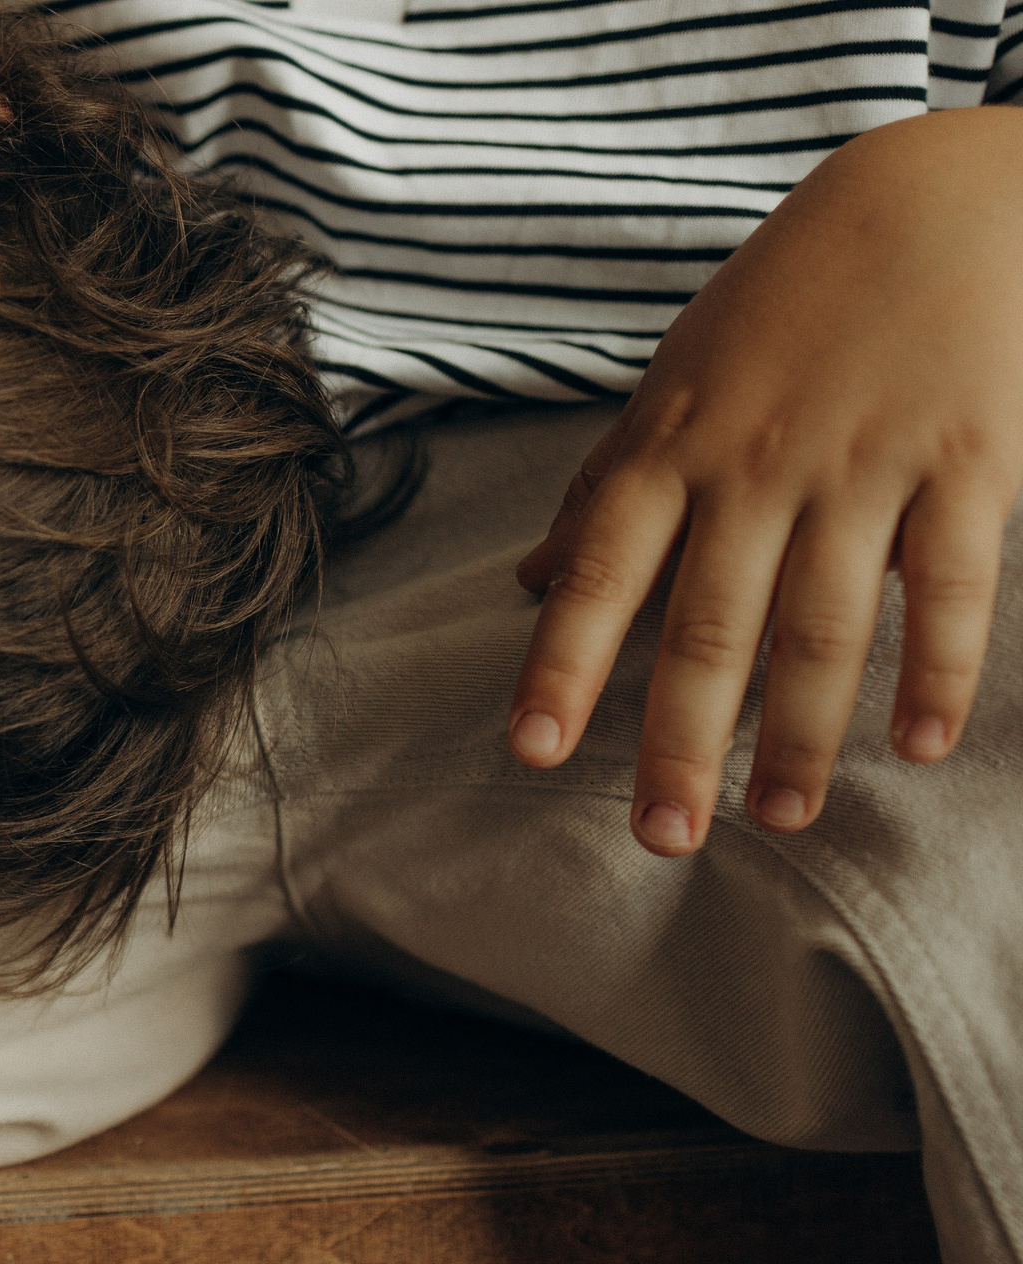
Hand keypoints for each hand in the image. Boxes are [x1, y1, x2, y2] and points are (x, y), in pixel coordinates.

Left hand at [507, 106, 1022, 855]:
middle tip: (662, 836)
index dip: (563, 666)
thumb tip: (526, 583)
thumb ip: (604, 489)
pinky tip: (917, 743)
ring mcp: (862, 464)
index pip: (599, 573)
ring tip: (779, 818)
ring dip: (801, 732)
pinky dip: (936, 669)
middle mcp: (756, 465)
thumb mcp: (676, 383)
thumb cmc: (786, 303)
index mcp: (674, 447)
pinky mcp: (968, 459)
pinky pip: (947, 582)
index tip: (535, 751)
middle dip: (680, 740)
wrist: (937, 196)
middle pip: (707, 625)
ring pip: (822, 623)